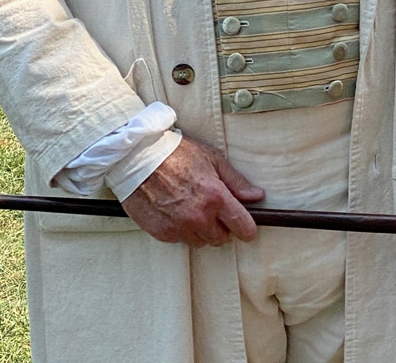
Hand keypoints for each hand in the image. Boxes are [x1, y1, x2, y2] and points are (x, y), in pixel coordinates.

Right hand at [121, 135, 263, 247]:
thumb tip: (256, 196)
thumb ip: (236, 181)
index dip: (248, 229)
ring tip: (192, 207)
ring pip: (200, 242)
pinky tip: (176, 211)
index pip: (242, 227)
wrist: (139, 158)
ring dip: (201, 230)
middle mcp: (199, 217)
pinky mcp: (161, 233)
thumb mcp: (212, 159)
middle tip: (213, 209)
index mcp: (215, 197)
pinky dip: (181, 230)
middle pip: (221, 239)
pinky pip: (179, 240)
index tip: (247, 228)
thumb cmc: (176, 153)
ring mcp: (179, 228)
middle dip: (222, 227)